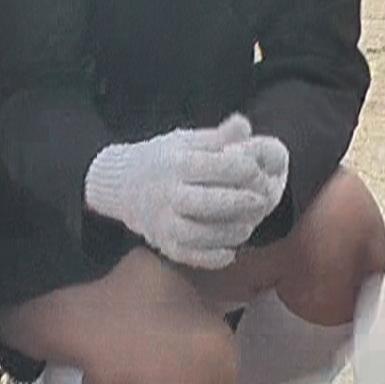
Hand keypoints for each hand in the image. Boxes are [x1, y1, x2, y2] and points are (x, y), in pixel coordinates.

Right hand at [84, 115, 273, 268]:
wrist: (122, 186)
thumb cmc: (164, 160)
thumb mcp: (186, 141)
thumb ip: (218, 137)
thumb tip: (244, 125)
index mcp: (174, 163)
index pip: (213, 166)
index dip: (242, 169)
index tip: (258, 171)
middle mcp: (165, 193)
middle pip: (203, 203)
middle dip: (237, 203)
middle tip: (262, 201)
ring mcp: (162, 221)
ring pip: (195, 234)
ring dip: (227, 234)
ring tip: (248, 227)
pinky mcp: (163, 242)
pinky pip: (187, 255)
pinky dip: (210, 258)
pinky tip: (231, 252)